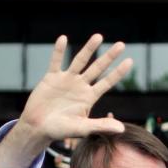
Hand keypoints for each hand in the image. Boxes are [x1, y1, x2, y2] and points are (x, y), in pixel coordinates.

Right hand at [17, 34, 131, 142]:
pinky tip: (63, 39)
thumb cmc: (60, 130)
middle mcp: (80, 86)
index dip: (118, 72)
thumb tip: (122, 129)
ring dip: (89, 49)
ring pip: (79, 61)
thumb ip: (100, 126)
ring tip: (99, 36)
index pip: (107, 82)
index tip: (129, 61)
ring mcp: (66, 80)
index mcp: (89, 97)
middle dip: (109, 57)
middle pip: (97, 68)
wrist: (38, 128)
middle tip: (121, 45)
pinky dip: (59, 51)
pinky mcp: (51, 78)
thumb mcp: (82, 129)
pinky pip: (56, 61)